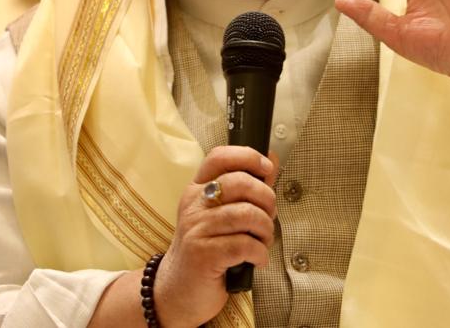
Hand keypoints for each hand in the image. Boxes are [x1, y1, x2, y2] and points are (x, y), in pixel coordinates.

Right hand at [154, 146, 277, 327]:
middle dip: (266, 198)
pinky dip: (260, 252)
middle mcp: (193, 205)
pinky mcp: (204, 254)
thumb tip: (272, 161)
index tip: (267, 168)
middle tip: (269, 216)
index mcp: (197, 191)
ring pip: (246, 214)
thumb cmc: (206, 251)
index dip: (248, 157)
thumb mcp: (221, 217)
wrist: (177, 292)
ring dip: (266, 229)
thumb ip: (246, 190)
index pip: (219, 157)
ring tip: (264, 241)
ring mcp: (196, 229)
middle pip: (239, 183)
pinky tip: (258, 259)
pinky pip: (245, 244)